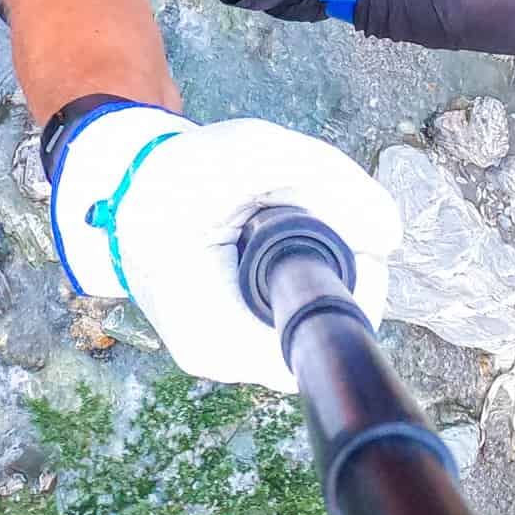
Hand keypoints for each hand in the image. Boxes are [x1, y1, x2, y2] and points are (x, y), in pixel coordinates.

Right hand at [50, 106, 399, 390]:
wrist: (123, 187)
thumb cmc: (181, 173)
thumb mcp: (257, 154)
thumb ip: (331, 183)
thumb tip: (391, 236)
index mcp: (217, 334)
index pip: (321, 339)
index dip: (357, 288)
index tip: (356, 238)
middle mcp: (220, 360)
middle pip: (317, 334)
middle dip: (336, 275)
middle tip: (320, 220)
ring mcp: (221, 354)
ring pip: (302, 325)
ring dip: (316, 276)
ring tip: (288, 226)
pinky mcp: (225, 339)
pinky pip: (283, 317)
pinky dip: (294, 281)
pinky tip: (278, 244)